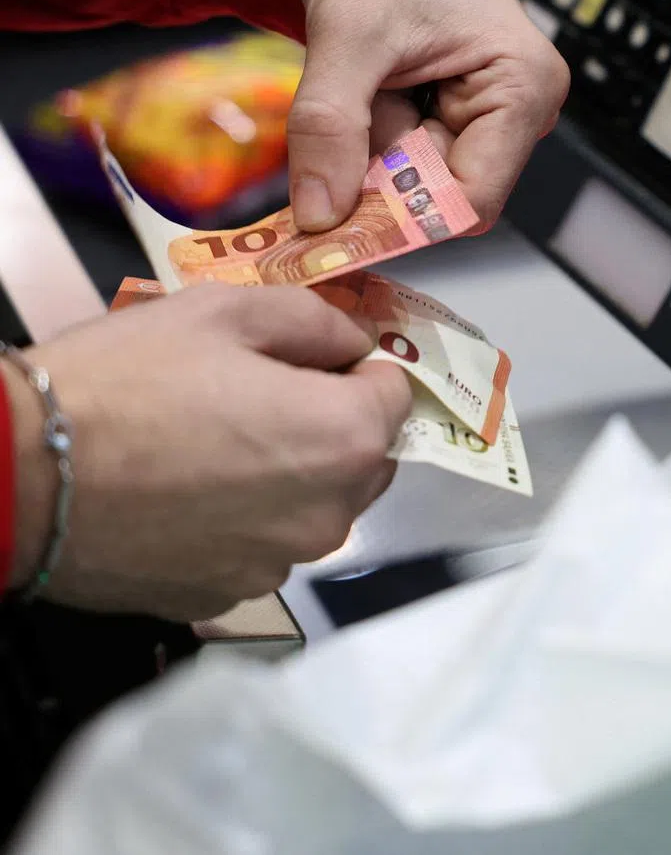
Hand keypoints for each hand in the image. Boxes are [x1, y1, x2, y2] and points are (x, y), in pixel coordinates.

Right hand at [5, 285, 411, 619]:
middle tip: (256, 396)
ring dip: (290, 475)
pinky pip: (263, 545)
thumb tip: (356, 344)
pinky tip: (187, 493)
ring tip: (213, 444)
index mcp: (345, 438)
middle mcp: (330, 515)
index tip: (310, 361)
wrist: (20, 473)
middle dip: (332, 423)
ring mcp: (279, 566)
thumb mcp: (227, 310)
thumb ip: (318, 322)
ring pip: (315, 505)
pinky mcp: (226, 596)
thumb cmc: (128, 381)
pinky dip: (245, 520)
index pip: (396, 395)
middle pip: (365, 457)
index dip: (357, 370)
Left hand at [289, 0, 569, 231]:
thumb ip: (330, 129)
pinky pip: (403, 156)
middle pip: (442, 194)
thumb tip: (320, 219)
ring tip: (351, 88)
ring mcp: (487, 112)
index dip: (404, 220)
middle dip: (377, 184)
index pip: (472, 199)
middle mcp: (518, 108)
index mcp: (523, 85)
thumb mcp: (347, 35)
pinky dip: (365, 142)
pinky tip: (356, 95)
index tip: (334, 228)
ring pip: (416, 178)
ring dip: (366, 156)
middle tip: (320, 156)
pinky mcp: (454, 111)